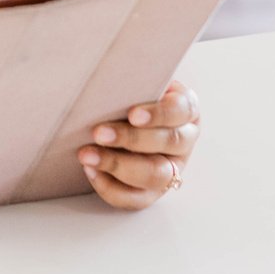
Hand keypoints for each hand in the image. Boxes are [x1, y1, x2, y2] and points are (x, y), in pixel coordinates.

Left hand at [77, 79, 199, 209]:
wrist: (122, 114)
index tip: (132, 114)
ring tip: (88, 155)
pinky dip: (112, 188)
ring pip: (156, 175)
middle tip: (99, 133)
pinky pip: (137, 199)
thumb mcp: (138, 81)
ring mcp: (172, 169)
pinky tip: (92, 172)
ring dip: (119, 166)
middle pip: (169, 143)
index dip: (159, 114)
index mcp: (186, 109)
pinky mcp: (154, 192)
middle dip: (132, 139)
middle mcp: (185, 141)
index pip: (181, 110)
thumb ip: (131, 80)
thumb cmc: (131, 94)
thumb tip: (106, 74)